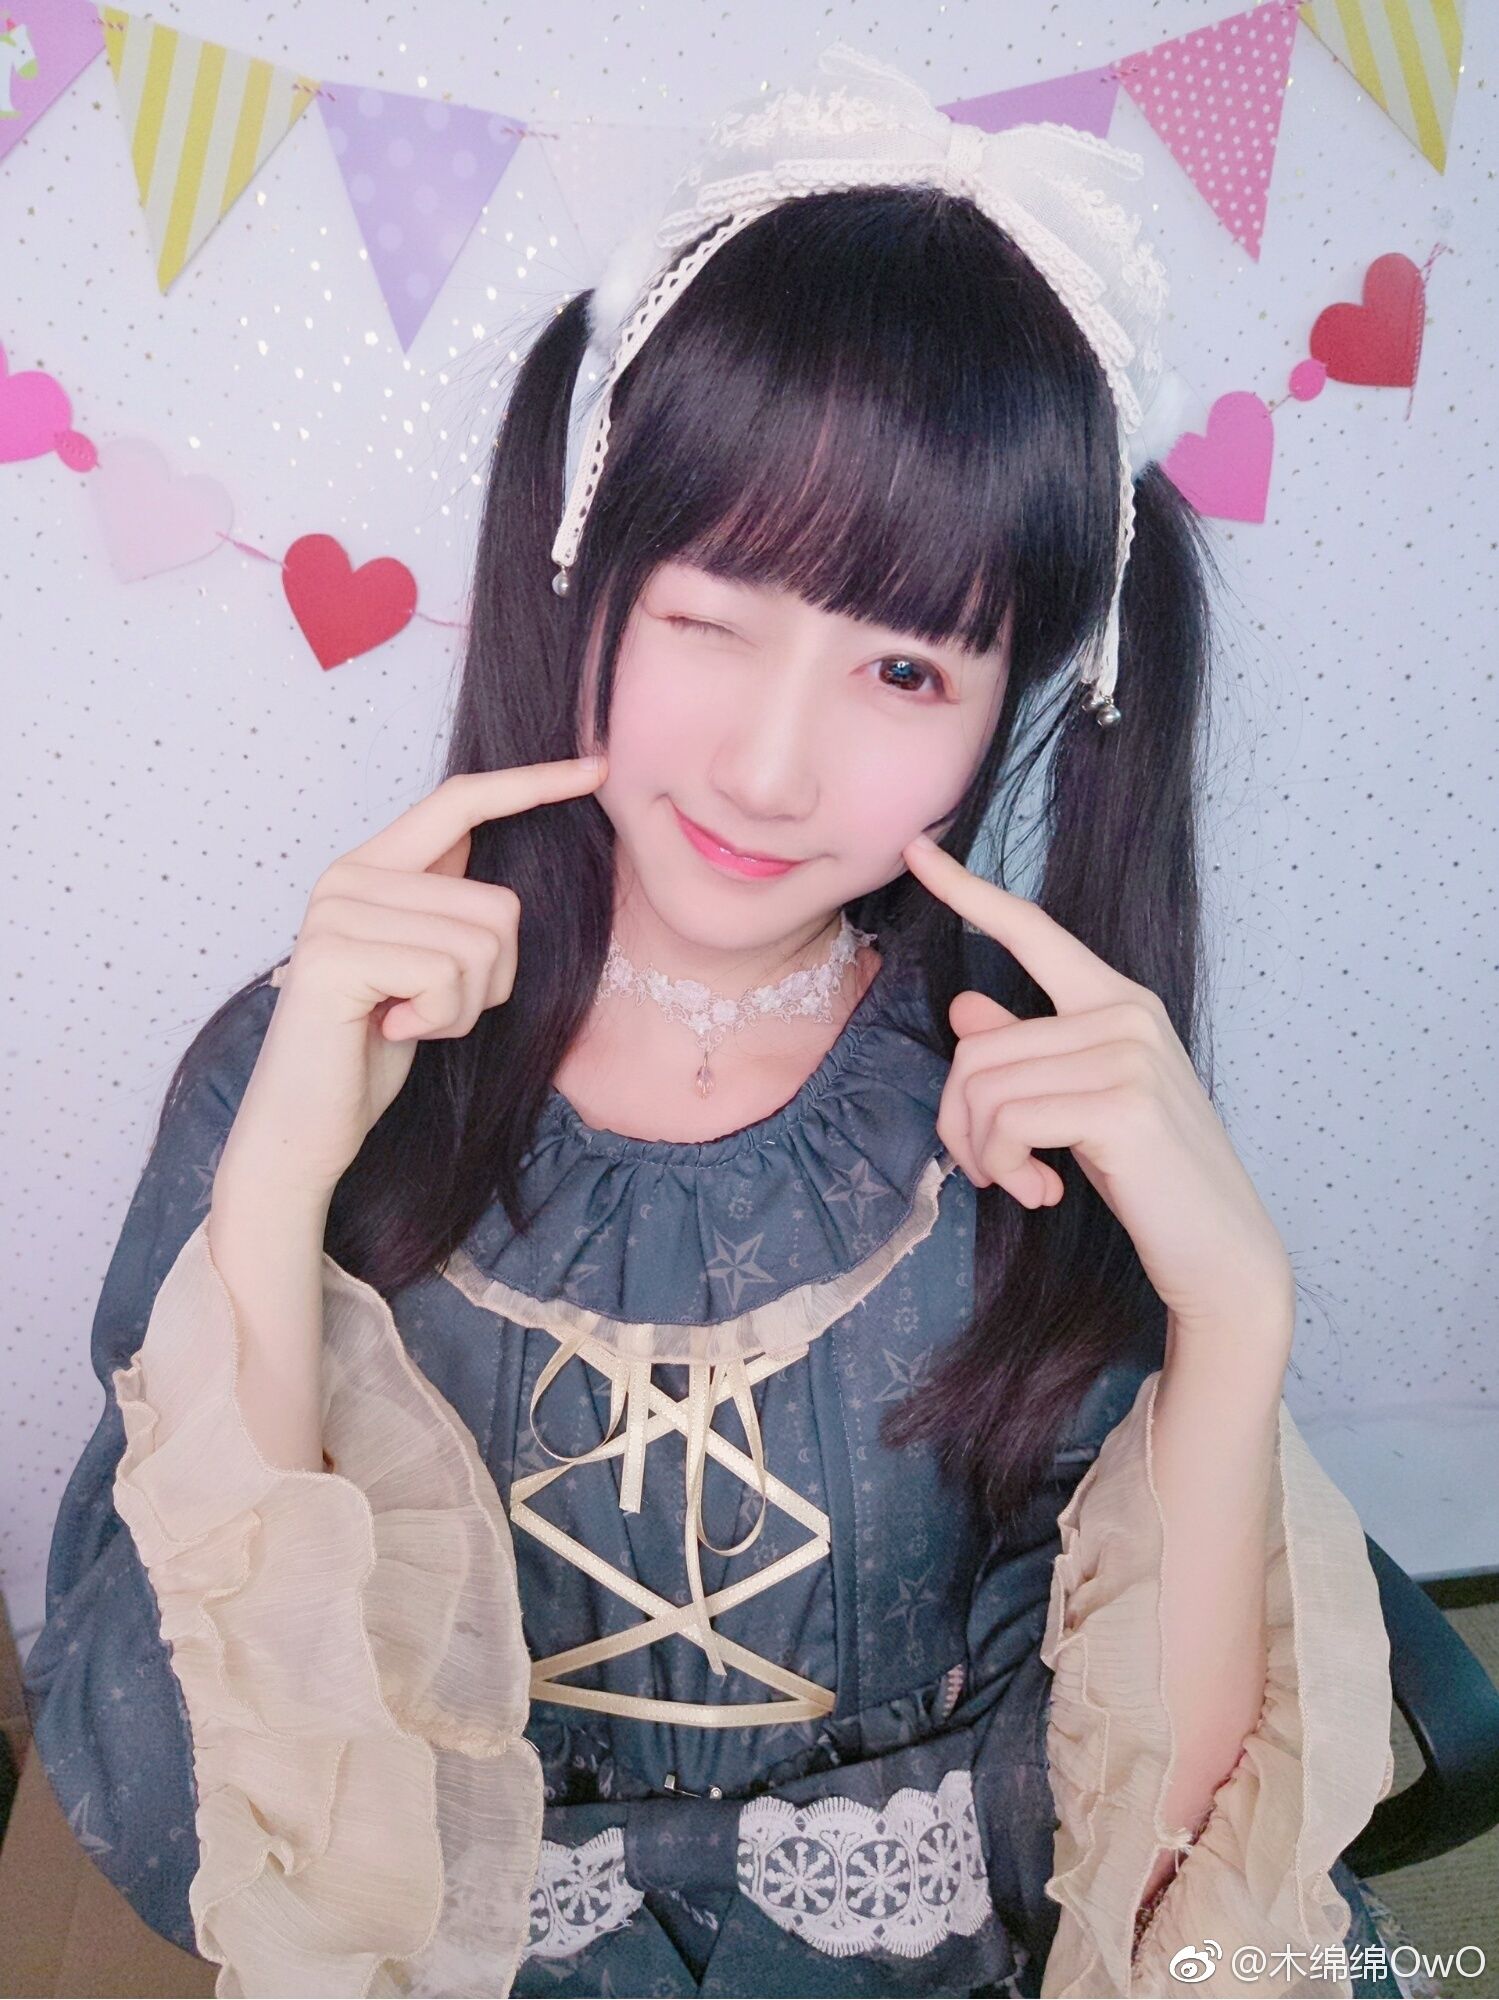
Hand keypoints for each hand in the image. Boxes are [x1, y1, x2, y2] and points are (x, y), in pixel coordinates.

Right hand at [220, 756, 608, 1201]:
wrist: (304, 1126)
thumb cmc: (372, 1051)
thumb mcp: (426, 966)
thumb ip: (450, 906)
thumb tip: (504, 872)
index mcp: (373, 867)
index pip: (461, 801)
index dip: (532, 784)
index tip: (596, 769)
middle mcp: (349, 875)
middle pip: (498, 906)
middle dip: (491, 978)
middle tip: (427, 1010)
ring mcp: (336, 911)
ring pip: (481, 944)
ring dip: (464, 1005)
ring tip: (407, 1020)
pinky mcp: (336, 955)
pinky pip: (447, 975)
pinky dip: (439, 1019)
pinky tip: (392, 1030)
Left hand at [902, 832, 1293, 1336]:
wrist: (1220, 1251)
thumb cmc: (1147, 1177)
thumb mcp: (1078, 1104)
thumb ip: (1027, 1053)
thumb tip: (966, 1010)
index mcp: (1117, 1002)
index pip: (1031, 931)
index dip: (968, 890)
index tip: (917, 849)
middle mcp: (1126, 1012)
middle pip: (974, 1049)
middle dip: (961, 1124)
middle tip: (993, 1170)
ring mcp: (1129, 1053)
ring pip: (983, 1088)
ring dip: (984, 1155)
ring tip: (1026, 1182)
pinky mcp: (1123, 1103)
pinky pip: (1007, 1124)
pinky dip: (1005, 1168)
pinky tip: (1044, 1192)